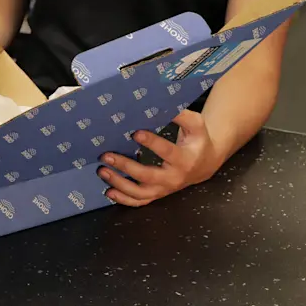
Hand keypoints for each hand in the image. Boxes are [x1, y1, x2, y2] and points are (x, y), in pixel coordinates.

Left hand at [99, 110, 222, 207]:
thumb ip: (183, 116)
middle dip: (125, 166)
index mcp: (185, 159)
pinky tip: (108, 191)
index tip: (135, 133)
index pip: (167, 152)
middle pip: (147, 175)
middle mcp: (173, 178)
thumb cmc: (197, 141)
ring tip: (101, 171)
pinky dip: (123, 199)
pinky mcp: (156, 195)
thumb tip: (162, 103)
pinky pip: (139, 202)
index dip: (151, 143)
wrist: (203, 165)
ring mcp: (163, 189)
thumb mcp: (196, 126)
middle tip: (106, 155)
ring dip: (118, 183)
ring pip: (139, 192)